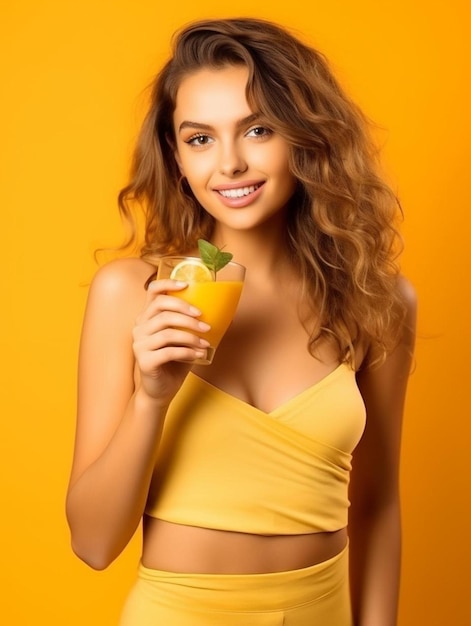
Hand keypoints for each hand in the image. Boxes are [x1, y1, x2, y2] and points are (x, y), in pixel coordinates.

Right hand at [132, 279, 209, 404]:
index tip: (187, 284)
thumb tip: (227, 314)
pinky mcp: (144, 361)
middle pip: (161, 309)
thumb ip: (195, 325)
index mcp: (148, 317)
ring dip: (191, 335)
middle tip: (204, 321)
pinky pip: (169, 352)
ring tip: (205, 342)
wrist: (161, 390)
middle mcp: (140, 327)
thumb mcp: (185, 339)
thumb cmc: (175, 361)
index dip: (168, 284)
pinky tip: (198, 354)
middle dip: (186, 312)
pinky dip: (187, 352)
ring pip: (167, 332)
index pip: (152, 292)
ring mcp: (139, 344)